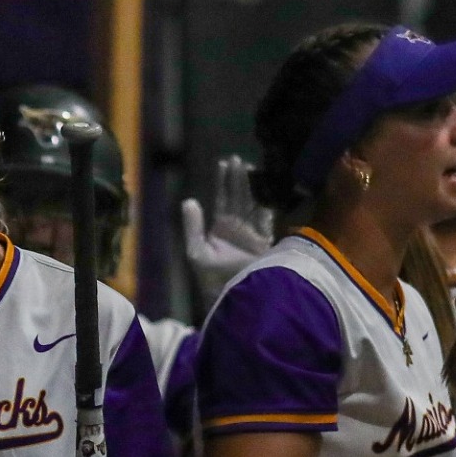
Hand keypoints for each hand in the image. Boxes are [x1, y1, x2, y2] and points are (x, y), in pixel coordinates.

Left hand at [183, 155, 273, 308]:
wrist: (233, 297)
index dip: (223, 181)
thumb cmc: (211, 278)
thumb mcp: (197, 252)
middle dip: (239, 178)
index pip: (223, 199)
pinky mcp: (267, 241)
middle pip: (240, 197)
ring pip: (254, 203)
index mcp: (222, 229)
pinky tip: (265, 187)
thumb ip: (193, 228)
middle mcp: (239, 227)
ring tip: (249, 166)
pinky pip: (267, 217)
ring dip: (252, 186)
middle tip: (238, 159)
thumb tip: (189, 200)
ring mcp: (254, 233)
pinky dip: (266, 202)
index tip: (223, 162)